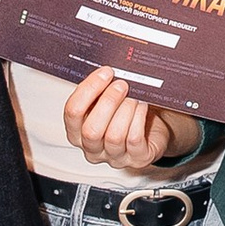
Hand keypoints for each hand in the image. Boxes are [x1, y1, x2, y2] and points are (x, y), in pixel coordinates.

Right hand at [61, 66, 196, 176]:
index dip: (88, 90)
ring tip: (134, 95)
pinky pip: (134, 140)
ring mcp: (114, 157)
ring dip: (125, 111)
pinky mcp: (136, 159)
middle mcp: (92, 148)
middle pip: (91, 130)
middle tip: (121, 84)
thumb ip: (99, 89)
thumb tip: (105, 66)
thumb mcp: (106, 101)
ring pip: (114, 136)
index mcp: (78, 132)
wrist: (152, 131)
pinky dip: (138, 119)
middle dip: (107, 103)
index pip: (72, 112)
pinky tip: (143, 106)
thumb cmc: (125, 113)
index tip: (105, 73)